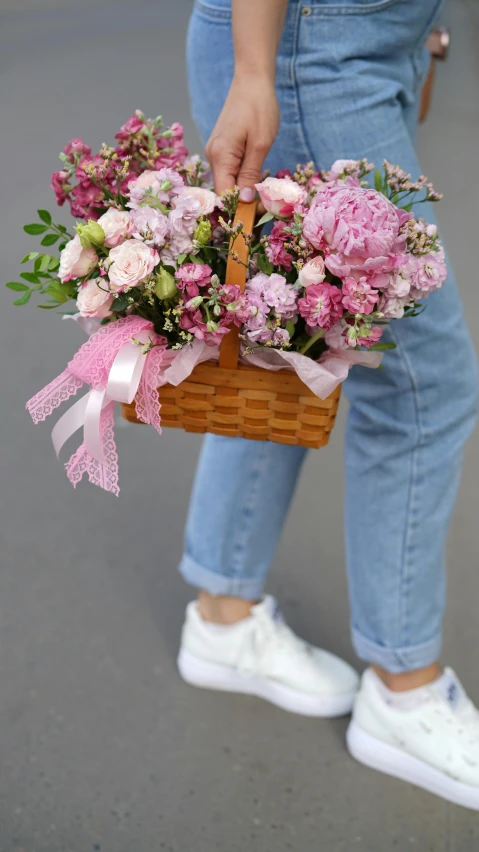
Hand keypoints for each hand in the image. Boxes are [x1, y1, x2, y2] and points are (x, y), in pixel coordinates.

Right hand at [205, 72, 279, 198]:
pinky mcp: (222, 149)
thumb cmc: (259, 108)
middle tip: (267, 209)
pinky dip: (242, 182)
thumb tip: (244, 200)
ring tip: (264, 200)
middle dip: (242, 204)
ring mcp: (216, 153)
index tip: (257, 218)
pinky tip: (256, 185)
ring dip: (243, 193)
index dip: (238, 209)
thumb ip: (250, 174)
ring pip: (227, 183)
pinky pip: (230, 173)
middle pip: (224, 191)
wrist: (251, 80)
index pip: (224, 195)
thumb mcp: (260, 144)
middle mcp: (213, 156)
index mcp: (220, 156)